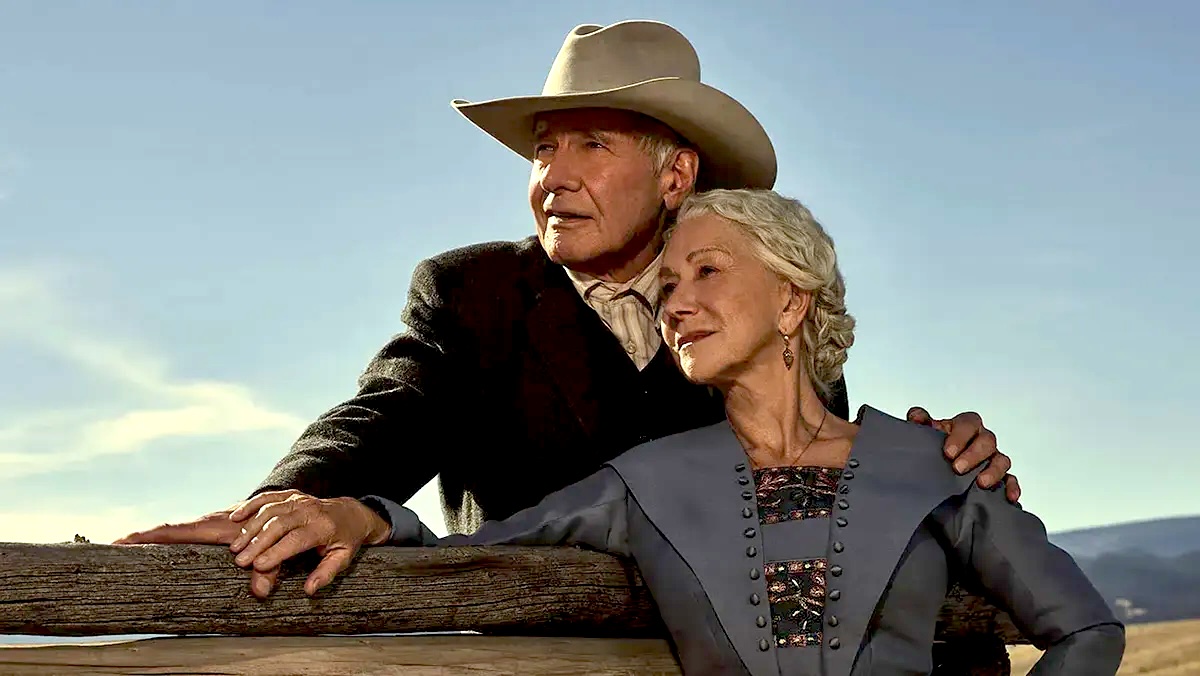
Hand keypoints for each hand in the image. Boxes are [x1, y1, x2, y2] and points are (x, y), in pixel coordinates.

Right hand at [113, 500, 283, 598]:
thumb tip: (258, 592)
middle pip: (174, 528)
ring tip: (130, 544)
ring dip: (158, 534)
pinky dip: (180, 533)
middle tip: (115, 543)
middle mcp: (217, 520)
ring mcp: (221, 520)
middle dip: (146, 536)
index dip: (152, 536)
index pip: (180, 531)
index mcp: (223, 527)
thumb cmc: (290, 530)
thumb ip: (269, 570)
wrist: (302, 506)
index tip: (123, 540)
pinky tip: (164, 542)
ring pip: (184, 528)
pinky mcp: (226, 522)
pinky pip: (199, 529)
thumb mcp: (282, 552)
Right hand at [227, 490, 390, 597]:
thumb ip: (326, 573)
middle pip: (278, 524)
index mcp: (324, 527)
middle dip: (258, 543)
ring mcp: (298, 500)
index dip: (276, 552)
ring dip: (250, 528)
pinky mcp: (290, 494)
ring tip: (235, 547)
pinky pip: (267, 497)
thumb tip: (309, 589)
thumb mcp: (343, 558)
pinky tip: (236, 517)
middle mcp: (310, 510)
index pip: (296, 539)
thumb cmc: (345, 539)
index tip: (258, 566)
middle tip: (240, 560)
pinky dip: (250, 505)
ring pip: (269, 510)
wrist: (350, 513)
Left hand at [907, 407, 1020, 503]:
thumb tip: (916, 417)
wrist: (936, 468)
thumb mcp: (924, 432)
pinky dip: (1011, 487)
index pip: (968, 423)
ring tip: (981, 483)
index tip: (948, 452)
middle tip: (957, 468)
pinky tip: (1009, 496)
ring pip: (1001, 460)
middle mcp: (981, 440)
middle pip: (987, 441)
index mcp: (964, 426)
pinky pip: (1010, 480)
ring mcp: (992, 458)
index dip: (960, 436)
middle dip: (974, 454)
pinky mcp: (999, 476)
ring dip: (993, 471)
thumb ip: (919, 420)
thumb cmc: (935, 445)